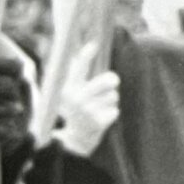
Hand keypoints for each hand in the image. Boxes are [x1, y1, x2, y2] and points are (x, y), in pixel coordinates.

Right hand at [51, 43, 121, 158]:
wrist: (76, 138)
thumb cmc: (76, 107)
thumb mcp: (71, 91)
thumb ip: (76, 72)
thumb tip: (86, 45)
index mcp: (68, 89)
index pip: (78, 69)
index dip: (86, 56)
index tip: (93, 45)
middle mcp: (76, 100)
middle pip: (109, 80)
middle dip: (112, 80)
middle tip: (111, 82)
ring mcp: (87, 112)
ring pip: (113, 96)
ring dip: (109, 100)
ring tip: (98, 107)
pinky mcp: (98, 122)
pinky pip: (115, 110)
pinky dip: (110, 113)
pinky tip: (100, 118)